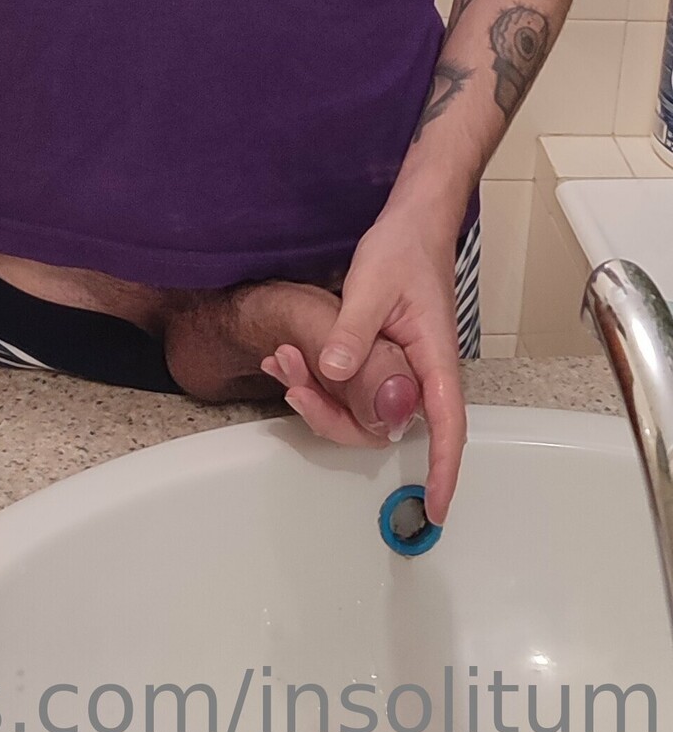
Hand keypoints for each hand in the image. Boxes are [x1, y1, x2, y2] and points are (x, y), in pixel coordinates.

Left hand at [274, 204, 466, 525]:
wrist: (413, 222)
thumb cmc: (404, 249)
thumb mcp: (371, 286)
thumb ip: (353, 331)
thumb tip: (336, 372)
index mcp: (434, 358)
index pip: (447, 426)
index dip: (443, 472)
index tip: (433, 510)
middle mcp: (424, 372)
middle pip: (390, 425)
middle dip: (336, 417)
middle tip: (292, 388)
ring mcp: (407, 368)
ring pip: (368, 407)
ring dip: (323, 396)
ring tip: (283, 362)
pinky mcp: (389, 359)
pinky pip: (360, 386)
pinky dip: (326, 382)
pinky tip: (295, 361)